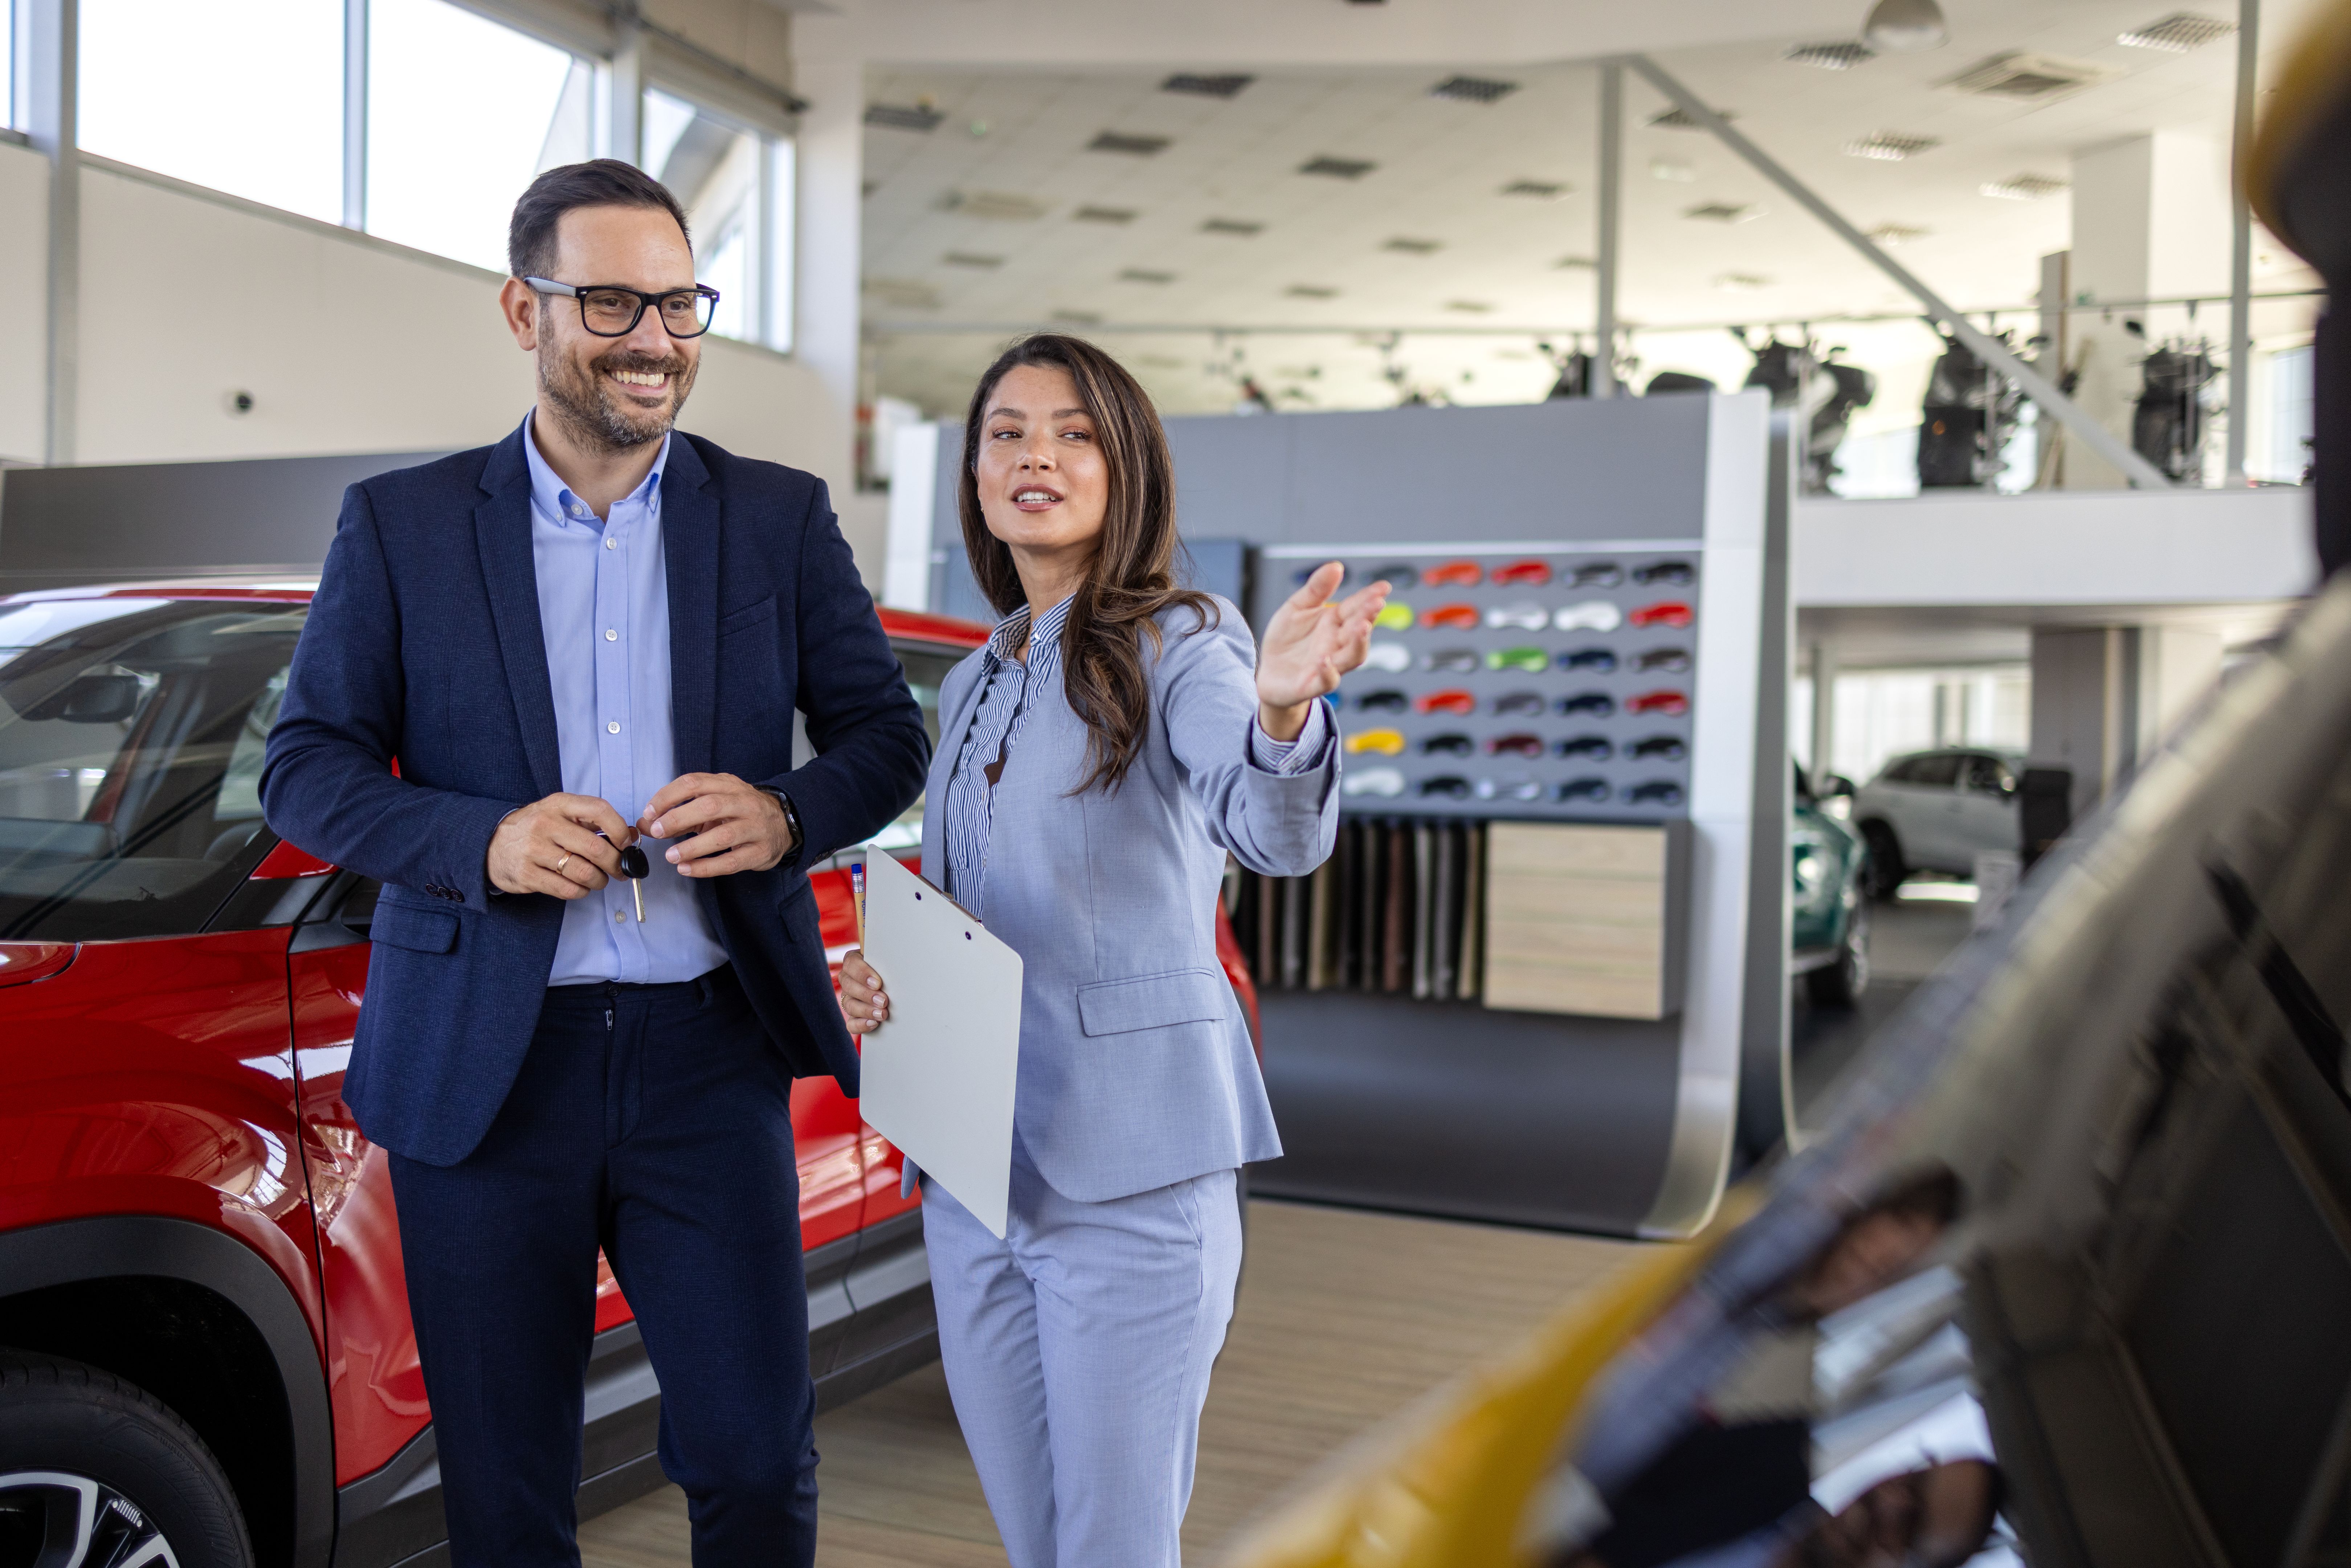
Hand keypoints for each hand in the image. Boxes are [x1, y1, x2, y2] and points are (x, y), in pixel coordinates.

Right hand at [487, 793, 634, 898]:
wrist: (491, 843)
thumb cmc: (536, 828)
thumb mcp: (560, 813)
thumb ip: (592, 821)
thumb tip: (630, 836)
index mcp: (559, 804)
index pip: (599, 810)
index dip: (619, 829)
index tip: (624, 843)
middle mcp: (545, 824)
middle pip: (595, 848)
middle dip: (615, 864)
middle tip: (619, 870)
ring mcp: (534, 850)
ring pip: (583, 872)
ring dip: (599, 881)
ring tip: (598, 879)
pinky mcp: (527, 874)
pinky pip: (567, 890)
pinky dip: (581, 892)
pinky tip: (580, 887)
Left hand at [638, 773, 793, 877]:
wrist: (783, 825)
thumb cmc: (740, 813)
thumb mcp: (713, 804)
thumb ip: (679, 812)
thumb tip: (643, 824)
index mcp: (728, 785)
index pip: (694, 782)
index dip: (668, 796)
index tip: (649, 812)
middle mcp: (744, 802)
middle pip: (709, 805)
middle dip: (678, 818)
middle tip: (656, 832)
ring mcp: (755, 827)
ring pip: (723, 835)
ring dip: (693, 846)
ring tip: (671, 856)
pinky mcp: (759, 851)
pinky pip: (732, 861)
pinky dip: (707, 867)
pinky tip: (687, 869)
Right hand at [838, 949, 888, 1033]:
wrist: (898, 987)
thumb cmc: (892, 970)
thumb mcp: (889, 962)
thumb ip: (886, 961)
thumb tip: (896, 958)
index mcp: (854, 962)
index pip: (850, 964)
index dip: (862, 974)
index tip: (878, 983)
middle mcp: (848, 980)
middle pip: (849, 986)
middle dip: (867, 995)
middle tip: (883, 1001)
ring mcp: (849, 999)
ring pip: (849, 1005)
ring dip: (866, 1010)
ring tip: (882, 1014)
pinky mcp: (853, 1016)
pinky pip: (851, 1023)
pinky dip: (861, 1024)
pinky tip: (873, 1023)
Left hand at [1255, 561, 1391, 739]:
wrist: (1269, 672)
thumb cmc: (1288, 639)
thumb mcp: (1297, 607)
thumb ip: (1316, 589)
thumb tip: (1336, 566)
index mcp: (1335, 622)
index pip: (1356, 608)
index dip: (1371, 597)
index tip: (1384, 586)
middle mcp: (1337, 644)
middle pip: (1359, 631)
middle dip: (1369, 616)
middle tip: (1377, 602)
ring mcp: (1328, 665)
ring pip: (1351, 657)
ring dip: (1359, 643)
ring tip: (1362, 626)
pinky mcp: (1312, 684)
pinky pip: (1326, 680)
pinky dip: (1328, 672)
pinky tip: (1325, 659)